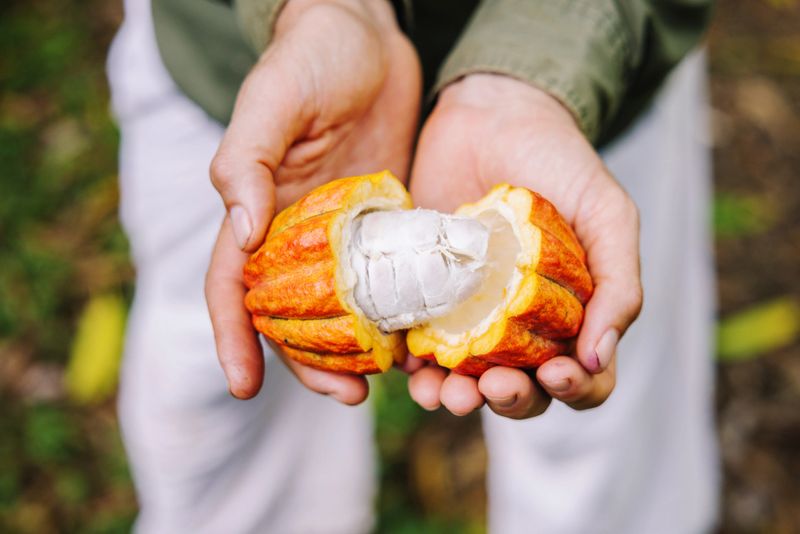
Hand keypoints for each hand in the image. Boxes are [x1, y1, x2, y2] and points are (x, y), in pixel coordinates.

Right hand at [205, 0, 420, 400]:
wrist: (370, 37)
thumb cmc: (312, 59)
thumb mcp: (271, 102)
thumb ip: (248, 163)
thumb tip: (241, 235)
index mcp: (259, 212)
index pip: (231, 287)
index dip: (233, 338)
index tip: (243, 386)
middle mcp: (298, 234)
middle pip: (291, 315)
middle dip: (308, 362)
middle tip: (346, 397)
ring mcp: (346, 235)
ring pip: (343, 309)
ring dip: (356, 350)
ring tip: (385, 380)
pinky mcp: (389, 225)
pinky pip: (390, 277)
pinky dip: (398, 311)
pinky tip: (421, 335)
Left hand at [406, 74, 641, 418]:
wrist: (491, 115)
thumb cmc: (559, 163)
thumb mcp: (607, 214)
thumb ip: (618, 283)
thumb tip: (598, 358)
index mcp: (573, 313)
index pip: (583, 376)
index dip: (574, 389)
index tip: (557, 372)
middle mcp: (521, 324)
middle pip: (521, 389)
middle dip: (510, 399)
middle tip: (494, 385)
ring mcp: (470, 313)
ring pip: (466, 380)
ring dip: (457, 398)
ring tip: (444, 393)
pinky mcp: (425, 295)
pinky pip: (418, 345)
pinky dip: (414, 367)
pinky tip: (411, 366)